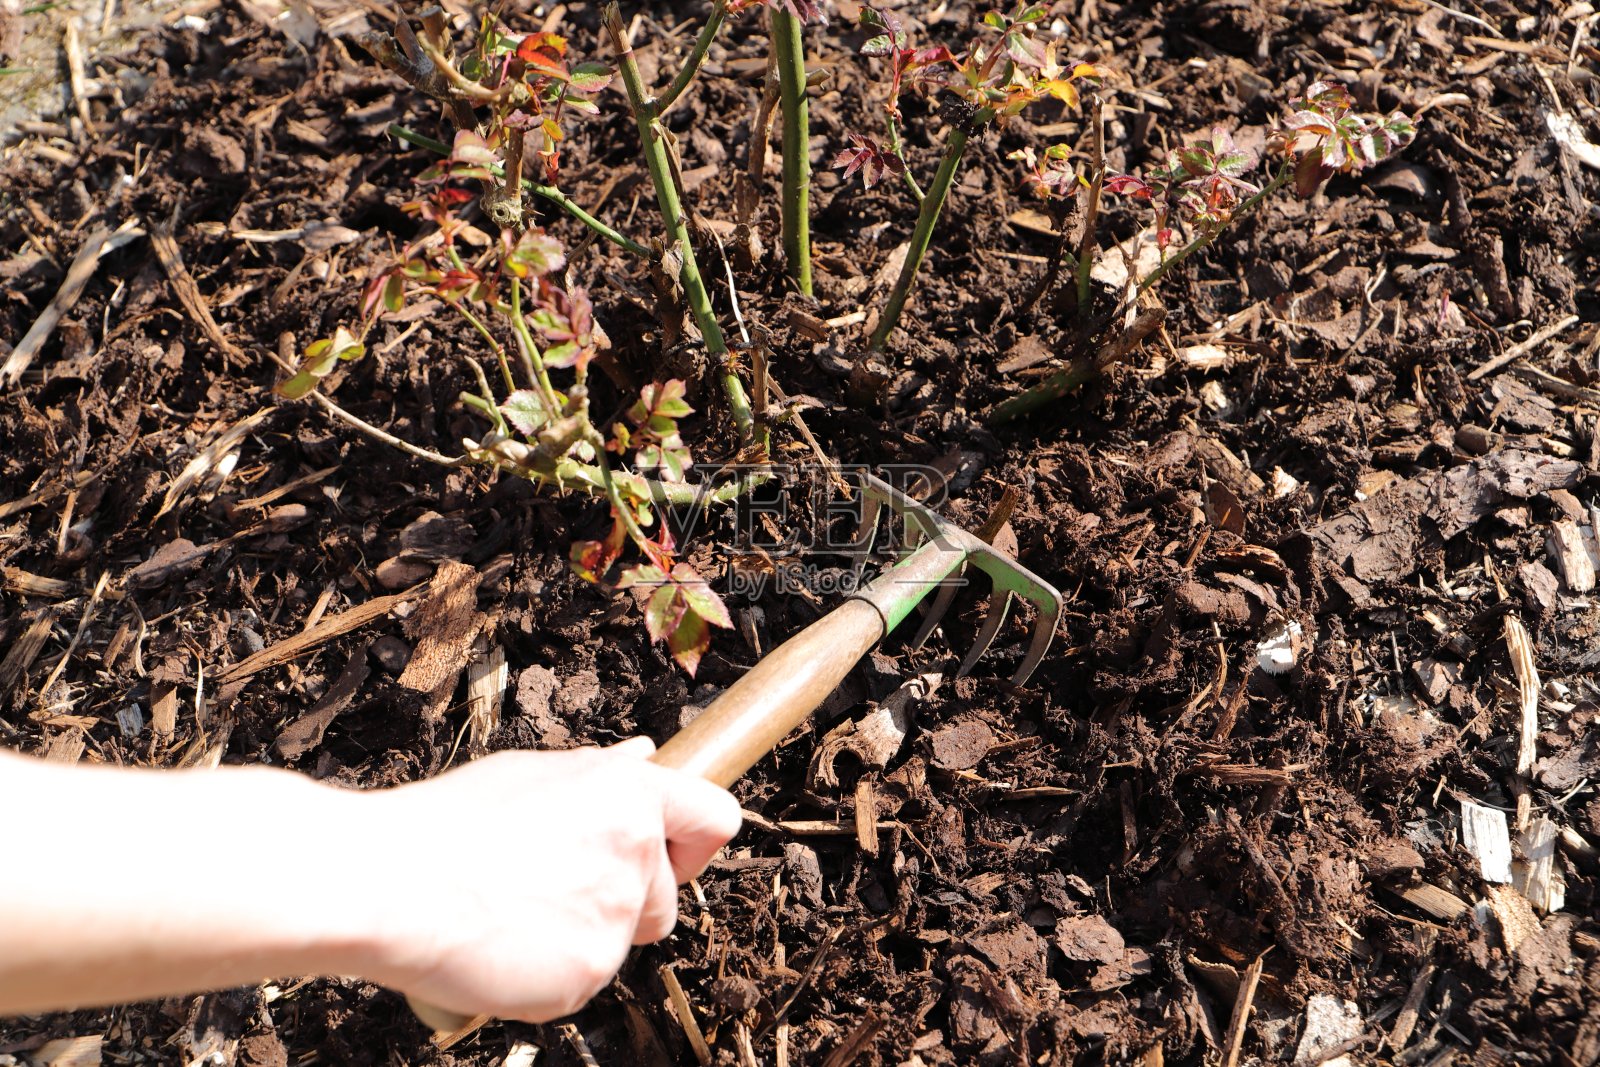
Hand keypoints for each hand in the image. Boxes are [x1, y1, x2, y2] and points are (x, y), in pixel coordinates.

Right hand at [351, 738, 740, 1022]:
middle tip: (552, 891)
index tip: (665, 856)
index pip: (715, 818)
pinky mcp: (589, 972)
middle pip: (666, 898)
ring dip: (583, 937)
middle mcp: (635, 849)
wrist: (388, 884)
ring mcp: (616, 915)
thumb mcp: (531, 775)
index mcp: (627, 792)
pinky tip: (503, 945)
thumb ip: (600, 776)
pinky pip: (584, 981)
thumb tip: (645, 756)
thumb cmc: (448, 825)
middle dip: (626, 904)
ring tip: (515, 912)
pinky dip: (550, 975)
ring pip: (622, 942)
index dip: (692, 844)